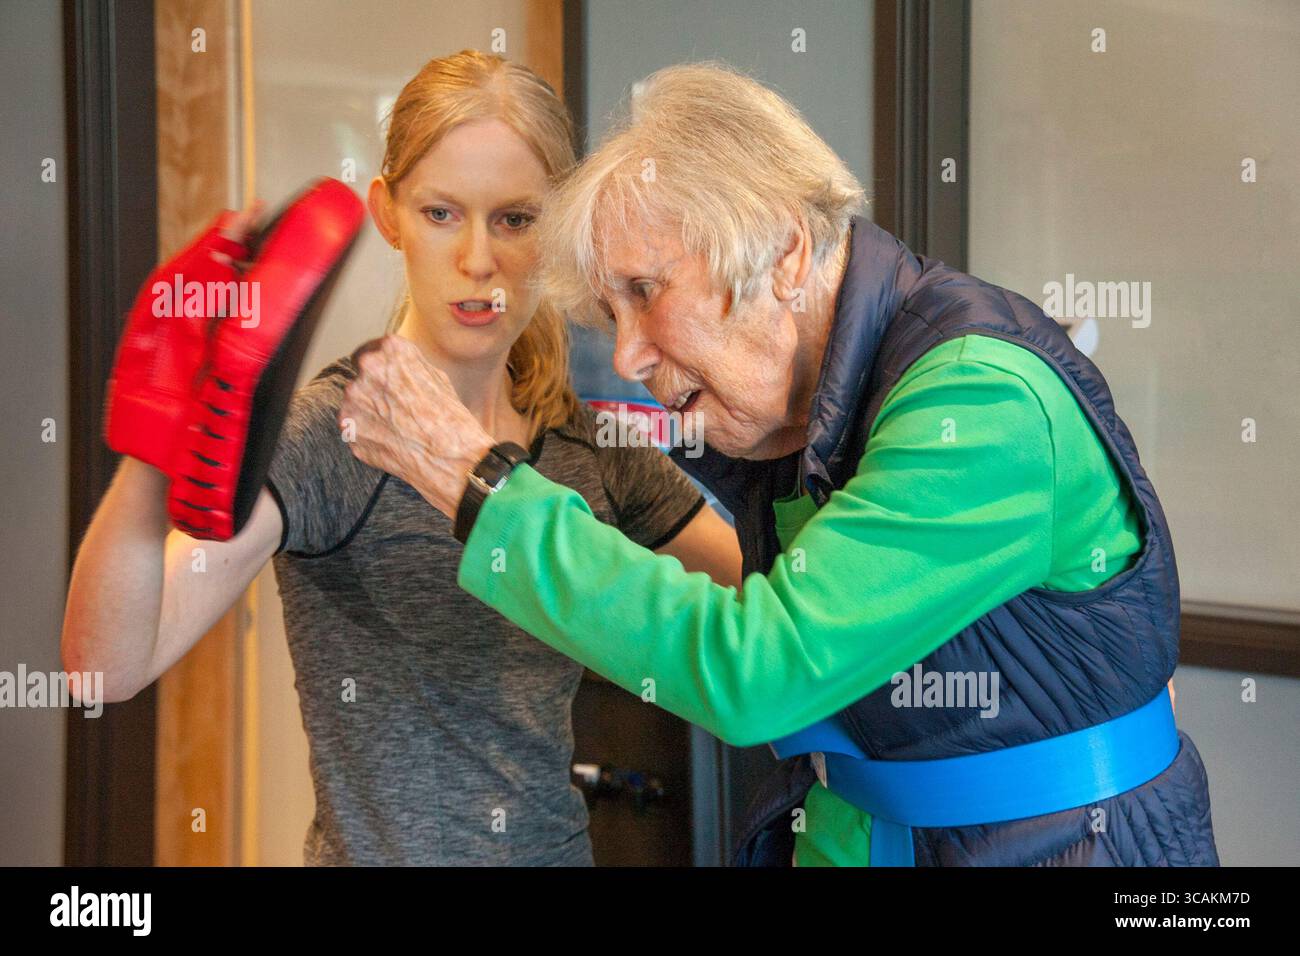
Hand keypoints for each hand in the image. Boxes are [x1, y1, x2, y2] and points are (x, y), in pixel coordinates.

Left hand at [339, 335, 493, 518]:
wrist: (449, 457)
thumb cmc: (449, 418)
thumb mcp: (437, 377)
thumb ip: (408, 366)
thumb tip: (394, 367)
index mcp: (392, 350)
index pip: (376, 349)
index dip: (385, 367)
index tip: (390, 378)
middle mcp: (368, 368)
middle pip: (363, 374)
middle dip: (375, 388)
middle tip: (397, 407)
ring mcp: (354, 399)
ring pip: (356, 401)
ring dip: (369, 410)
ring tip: (395, 426)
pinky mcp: (348, 427)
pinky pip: (354, 425)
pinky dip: (367, 432)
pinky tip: (389, 439)